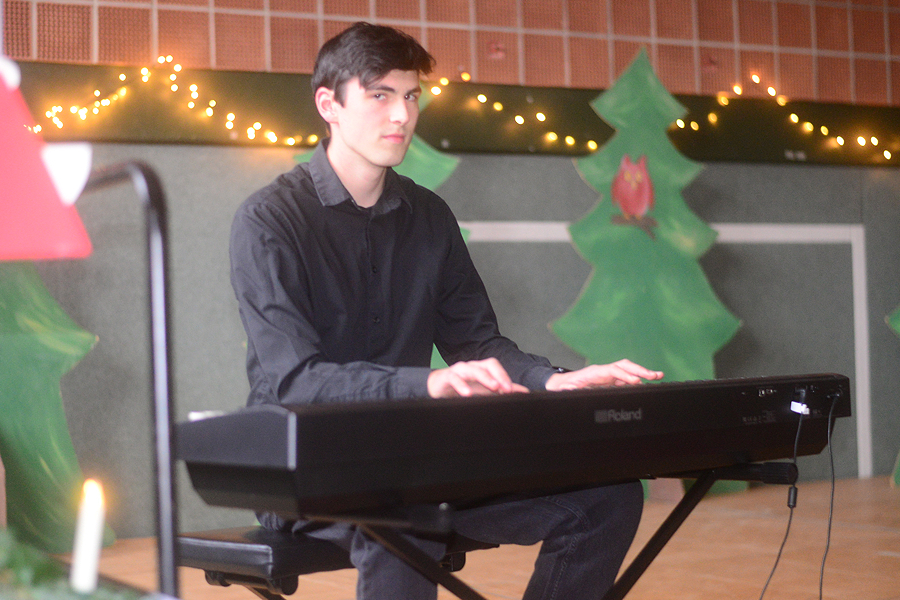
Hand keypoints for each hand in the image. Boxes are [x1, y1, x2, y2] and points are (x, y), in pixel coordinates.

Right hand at [427, 358, 529, 397]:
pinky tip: (467, 394)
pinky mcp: (447, 377)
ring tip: (493, 388)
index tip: (512, 390)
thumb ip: (502, 390)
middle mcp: (472, 367)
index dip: (504, 376)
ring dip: (484, 378)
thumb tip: (523, 392)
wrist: (438, 387)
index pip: (495, 367)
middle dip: (498, 376)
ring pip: (472, 369)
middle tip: (506, 389)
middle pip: (487, 365)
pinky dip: (461, 385)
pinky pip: (454, 378)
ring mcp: (459, 370)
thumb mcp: (483, 389)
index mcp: (481, 369)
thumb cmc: (463, 386)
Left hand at [545, 359, 662, 390]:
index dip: (625, 375)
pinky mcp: (611, 381)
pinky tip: (648, 384)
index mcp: (594, 373)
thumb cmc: (564, 388)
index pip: (613, 371)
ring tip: (659, 376)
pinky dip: (638, 381)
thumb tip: (567, 390)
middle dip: (640, 370)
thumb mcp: (564, 390)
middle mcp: (604, 371)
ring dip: (643, 373)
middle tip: (655, 375)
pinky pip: (627, 379)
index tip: (636, 381)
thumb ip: (567, 390)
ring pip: (628, 371)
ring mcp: (608, 375)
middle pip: (624, 366)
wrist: (562, 385)